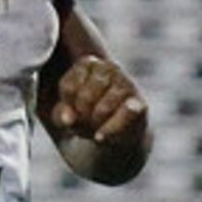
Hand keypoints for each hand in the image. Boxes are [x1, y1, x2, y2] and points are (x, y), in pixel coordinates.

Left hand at [44, 55, 148, 181]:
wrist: (115, 135)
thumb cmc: (87, 118)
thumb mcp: (68, 116)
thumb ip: (62, 115)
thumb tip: (68, 119)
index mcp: (88, 64)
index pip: (69, 87)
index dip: (67, 107)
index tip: (73, 112)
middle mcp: (110, 69)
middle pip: (86, 98)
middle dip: (82, 117)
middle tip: (85, 123)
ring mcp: (126, 85)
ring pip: (103, 109)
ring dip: (95, 125)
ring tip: (96, 129)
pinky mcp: (139, 105)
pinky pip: (125, 116)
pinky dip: (111, 129)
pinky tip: (101, 137)